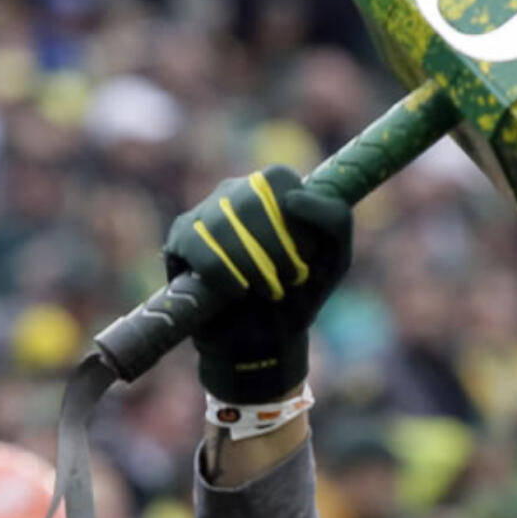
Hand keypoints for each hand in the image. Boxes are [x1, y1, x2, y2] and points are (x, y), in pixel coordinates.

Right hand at [164, 165, 351, 403]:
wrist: (266, 337)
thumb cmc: (300, 293)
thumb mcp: (334, 257)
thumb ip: (334, 218)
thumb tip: (293, 198)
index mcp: (274, 186)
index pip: (279, 180)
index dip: (295, 225)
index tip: (305, 258)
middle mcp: (237, 189)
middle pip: (251, 201)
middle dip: (276, 250)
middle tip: (287, 281)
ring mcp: (206, 210)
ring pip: (223, 222)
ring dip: (252, 266)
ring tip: (267, 291)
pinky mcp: (182, 236)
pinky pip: (199, 246)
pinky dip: (225, 276)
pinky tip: (238, 293)